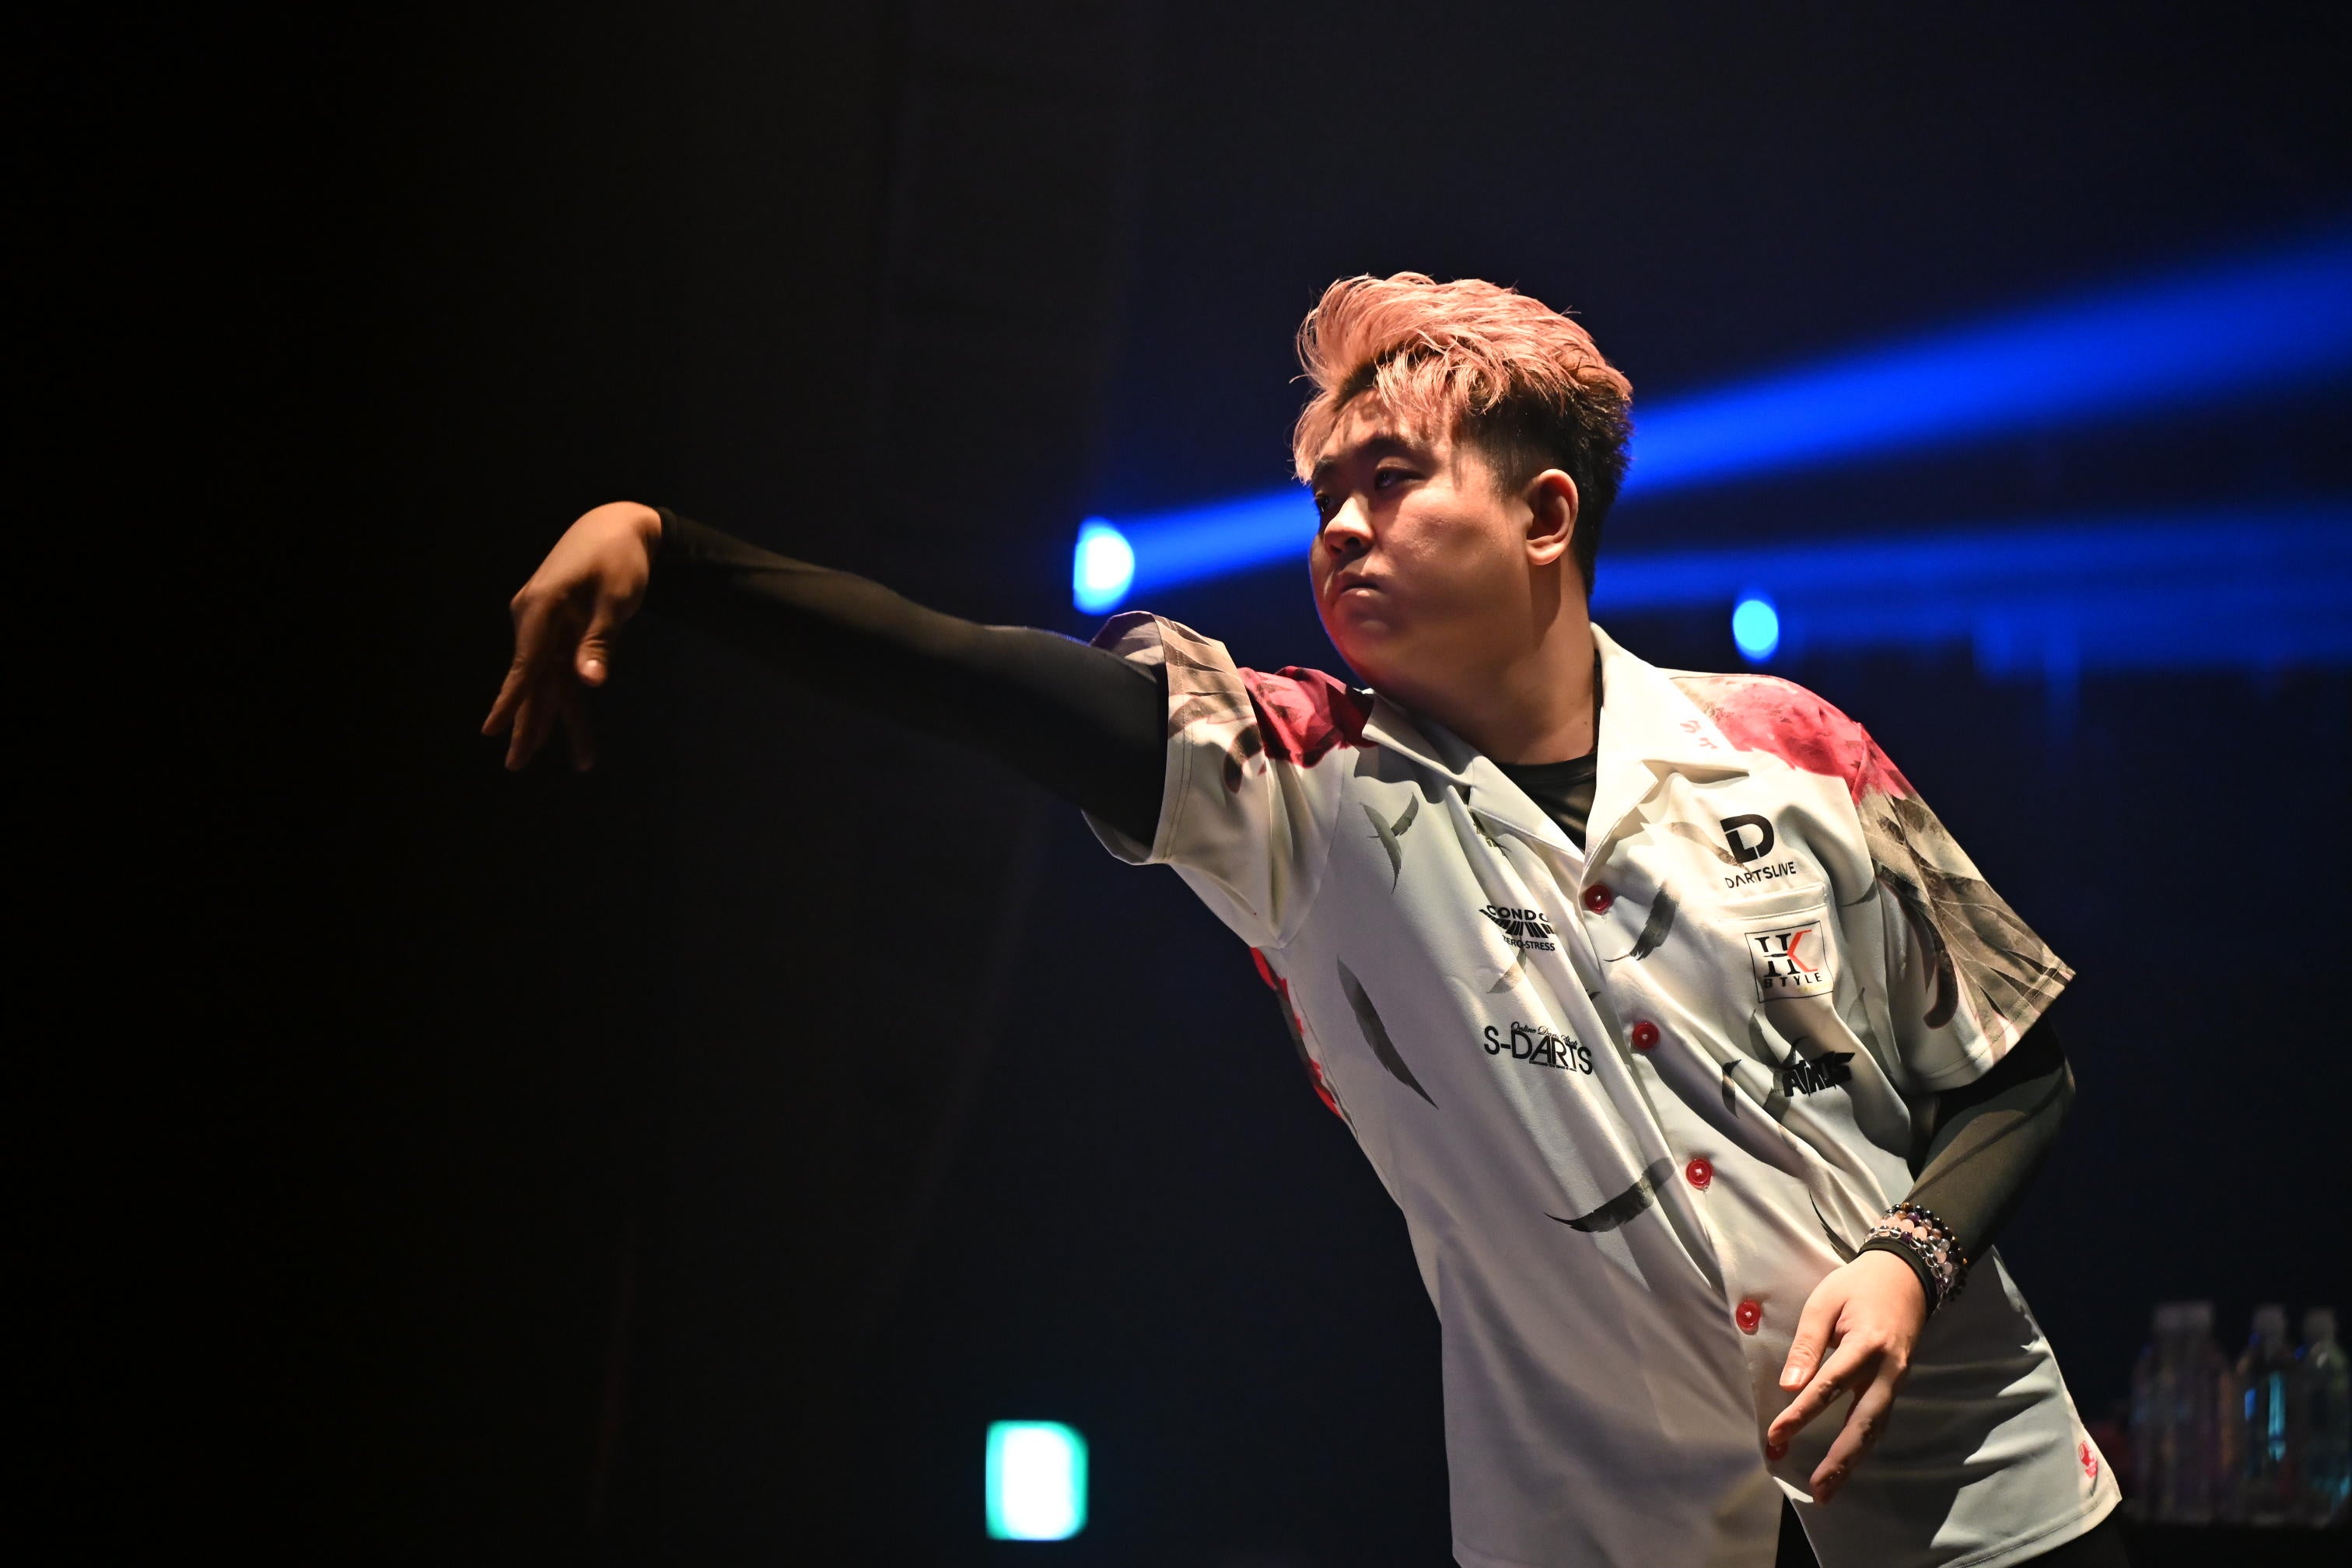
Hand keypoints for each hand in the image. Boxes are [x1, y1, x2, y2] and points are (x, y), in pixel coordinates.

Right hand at [482, 501, 662, 769]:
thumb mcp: (616, 599)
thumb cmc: (619, 559)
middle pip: (534, 681)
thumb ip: (599, 641)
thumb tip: (588, 681)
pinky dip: (566, 697)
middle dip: (529, 725)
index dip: (511, 700)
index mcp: (541, 607)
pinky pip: (558, 669)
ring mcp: (542, 625)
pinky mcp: (556, 629)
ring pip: (547, 680)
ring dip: (554, 719)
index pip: (526, 663)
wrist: (615, 526)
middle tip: (515, 765)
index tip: (492, 729)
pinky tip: (568, 729)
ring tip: (558, 758)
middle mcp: (533, 618)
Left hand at [1765, 1249, 1926, 1503]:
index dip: (1802, 1414)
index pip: (1829, 1386)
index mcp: (1866, 1344)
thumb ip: (1807, 1345)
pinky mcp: (1898, 1384)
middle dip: (1840, 1459)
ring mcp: (1898, 1380)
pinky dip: (1864, 1444)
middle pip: (1863, 1422)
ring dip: (1854, 1461)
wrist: (1906, 1276)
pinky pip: (1881, 1420)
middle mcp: (1888, 1369)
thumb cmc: (1857, 1285)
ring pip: (1876, 1428)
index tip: (1777, 1435)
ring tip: (1829, 1489)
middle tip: (1817, 1489)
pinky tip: (1847, 1462)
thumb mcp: (1824, 1302)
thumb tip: (1790, 1386)